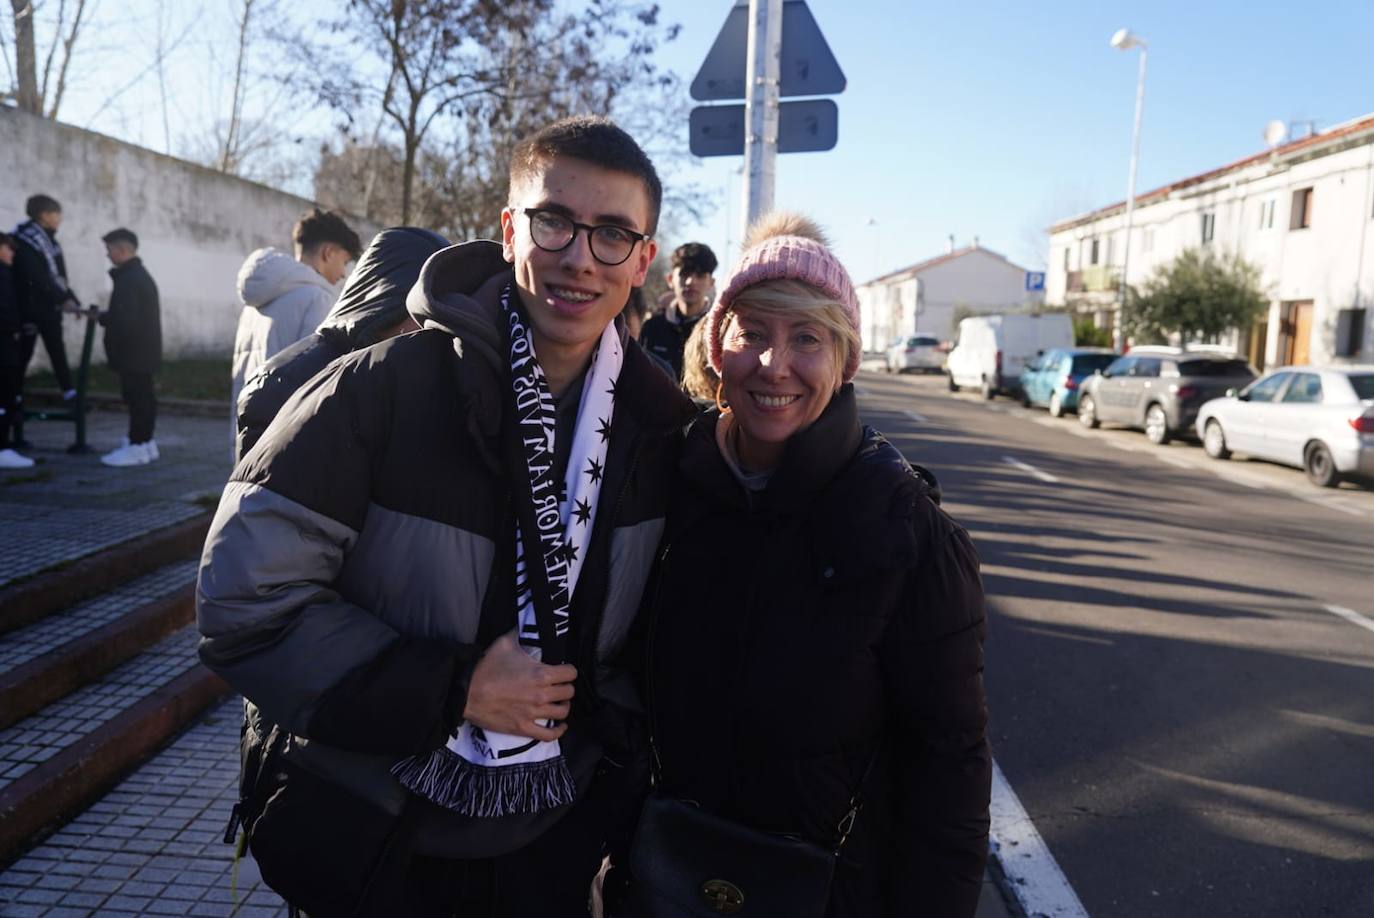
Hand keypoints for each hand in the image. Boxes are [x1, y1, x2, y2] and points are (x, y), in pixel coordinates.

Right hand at [462, 629, 576, 741]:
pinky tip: (560, 725)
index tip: (563, 670)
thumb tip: (526, 623)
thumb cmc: (486, 667)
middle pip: (569, 693)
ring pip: (563, 712)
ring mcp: (533, 713)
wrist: (466, 691)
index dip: (569, 670)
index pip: (571, 673)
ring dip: (563, 706)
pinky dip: (558, 731)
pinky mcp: (523, 728)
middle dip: (566, 688)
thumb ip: (520, 633)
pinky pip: (549, 735)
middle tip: (559, 686)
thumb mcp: (505, 643)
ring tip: (558, 702)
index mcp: (541, 673)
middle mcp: (541, 694)